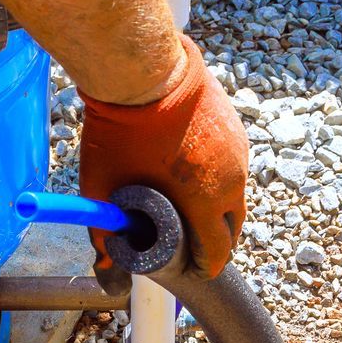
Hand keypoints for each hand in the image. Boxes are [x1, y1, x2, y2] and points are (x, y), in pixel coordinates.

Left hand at [78, 34, 248, 279]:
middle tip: (193, 243)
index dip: (207, 266)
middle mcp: (232, 179)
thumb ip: (105, 235)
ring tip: (191, 206)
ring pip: (235, 192)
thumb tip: (107, 271)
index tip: (195, 272)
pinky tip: (193, 170)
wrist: (142, 70)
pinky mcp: (235, 127)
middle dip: (216, 240)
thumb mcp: (104, 188)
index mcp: (206, 200)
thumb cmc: (121, 132)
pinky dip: (217, 174)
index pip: (219, 250)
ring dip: (218, 205)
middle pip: (233, 224)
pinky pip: (232, 163)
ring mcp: (237, 150)